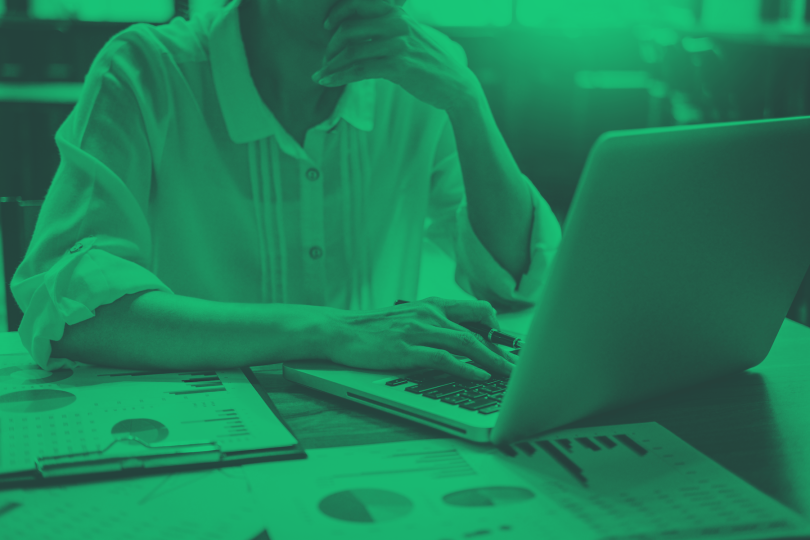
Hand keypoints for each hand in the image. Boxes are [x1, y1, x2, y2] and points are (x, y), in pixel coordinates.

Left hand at [311, 0, 479, 110]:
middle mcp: (396, 23)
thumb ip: (389, 26)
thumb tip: (360, 27)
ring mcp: (398, 44)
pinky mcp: (398, 66)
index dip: (336, 14)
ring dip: (331, 66)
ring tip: (320, 75)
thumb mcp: (411, 34)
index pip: (357, 4)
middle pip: (348, 29)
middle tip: (324, 60)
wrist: (456, 84)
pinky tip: (327, 82)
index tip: (326, 27)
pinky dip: (339, 77)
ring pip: (351, 52)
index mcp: (397, 12)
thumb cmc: (429, 61)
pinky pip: (359, 70)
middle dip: (330, 47)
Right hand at [328, 296, 514, 379]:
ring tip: (508, 374)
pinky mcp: (408, 349)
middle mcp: (429, 314)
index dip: (498, 326)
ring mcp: (419, 331)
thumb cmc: (371, 329)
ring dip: (492, 360)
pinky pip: (443, 358)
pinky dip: (464, 367)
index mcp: (431, 306)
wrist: (339, 331)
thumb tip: (457, 339)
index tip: (511, 343)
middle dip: (502, 350)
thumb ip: (431, 324)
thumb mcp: (407, 319)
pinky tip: (478, 375)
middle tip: (519, 366)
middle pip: (477, 331)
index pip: (475, 310)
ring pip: (466, 344)